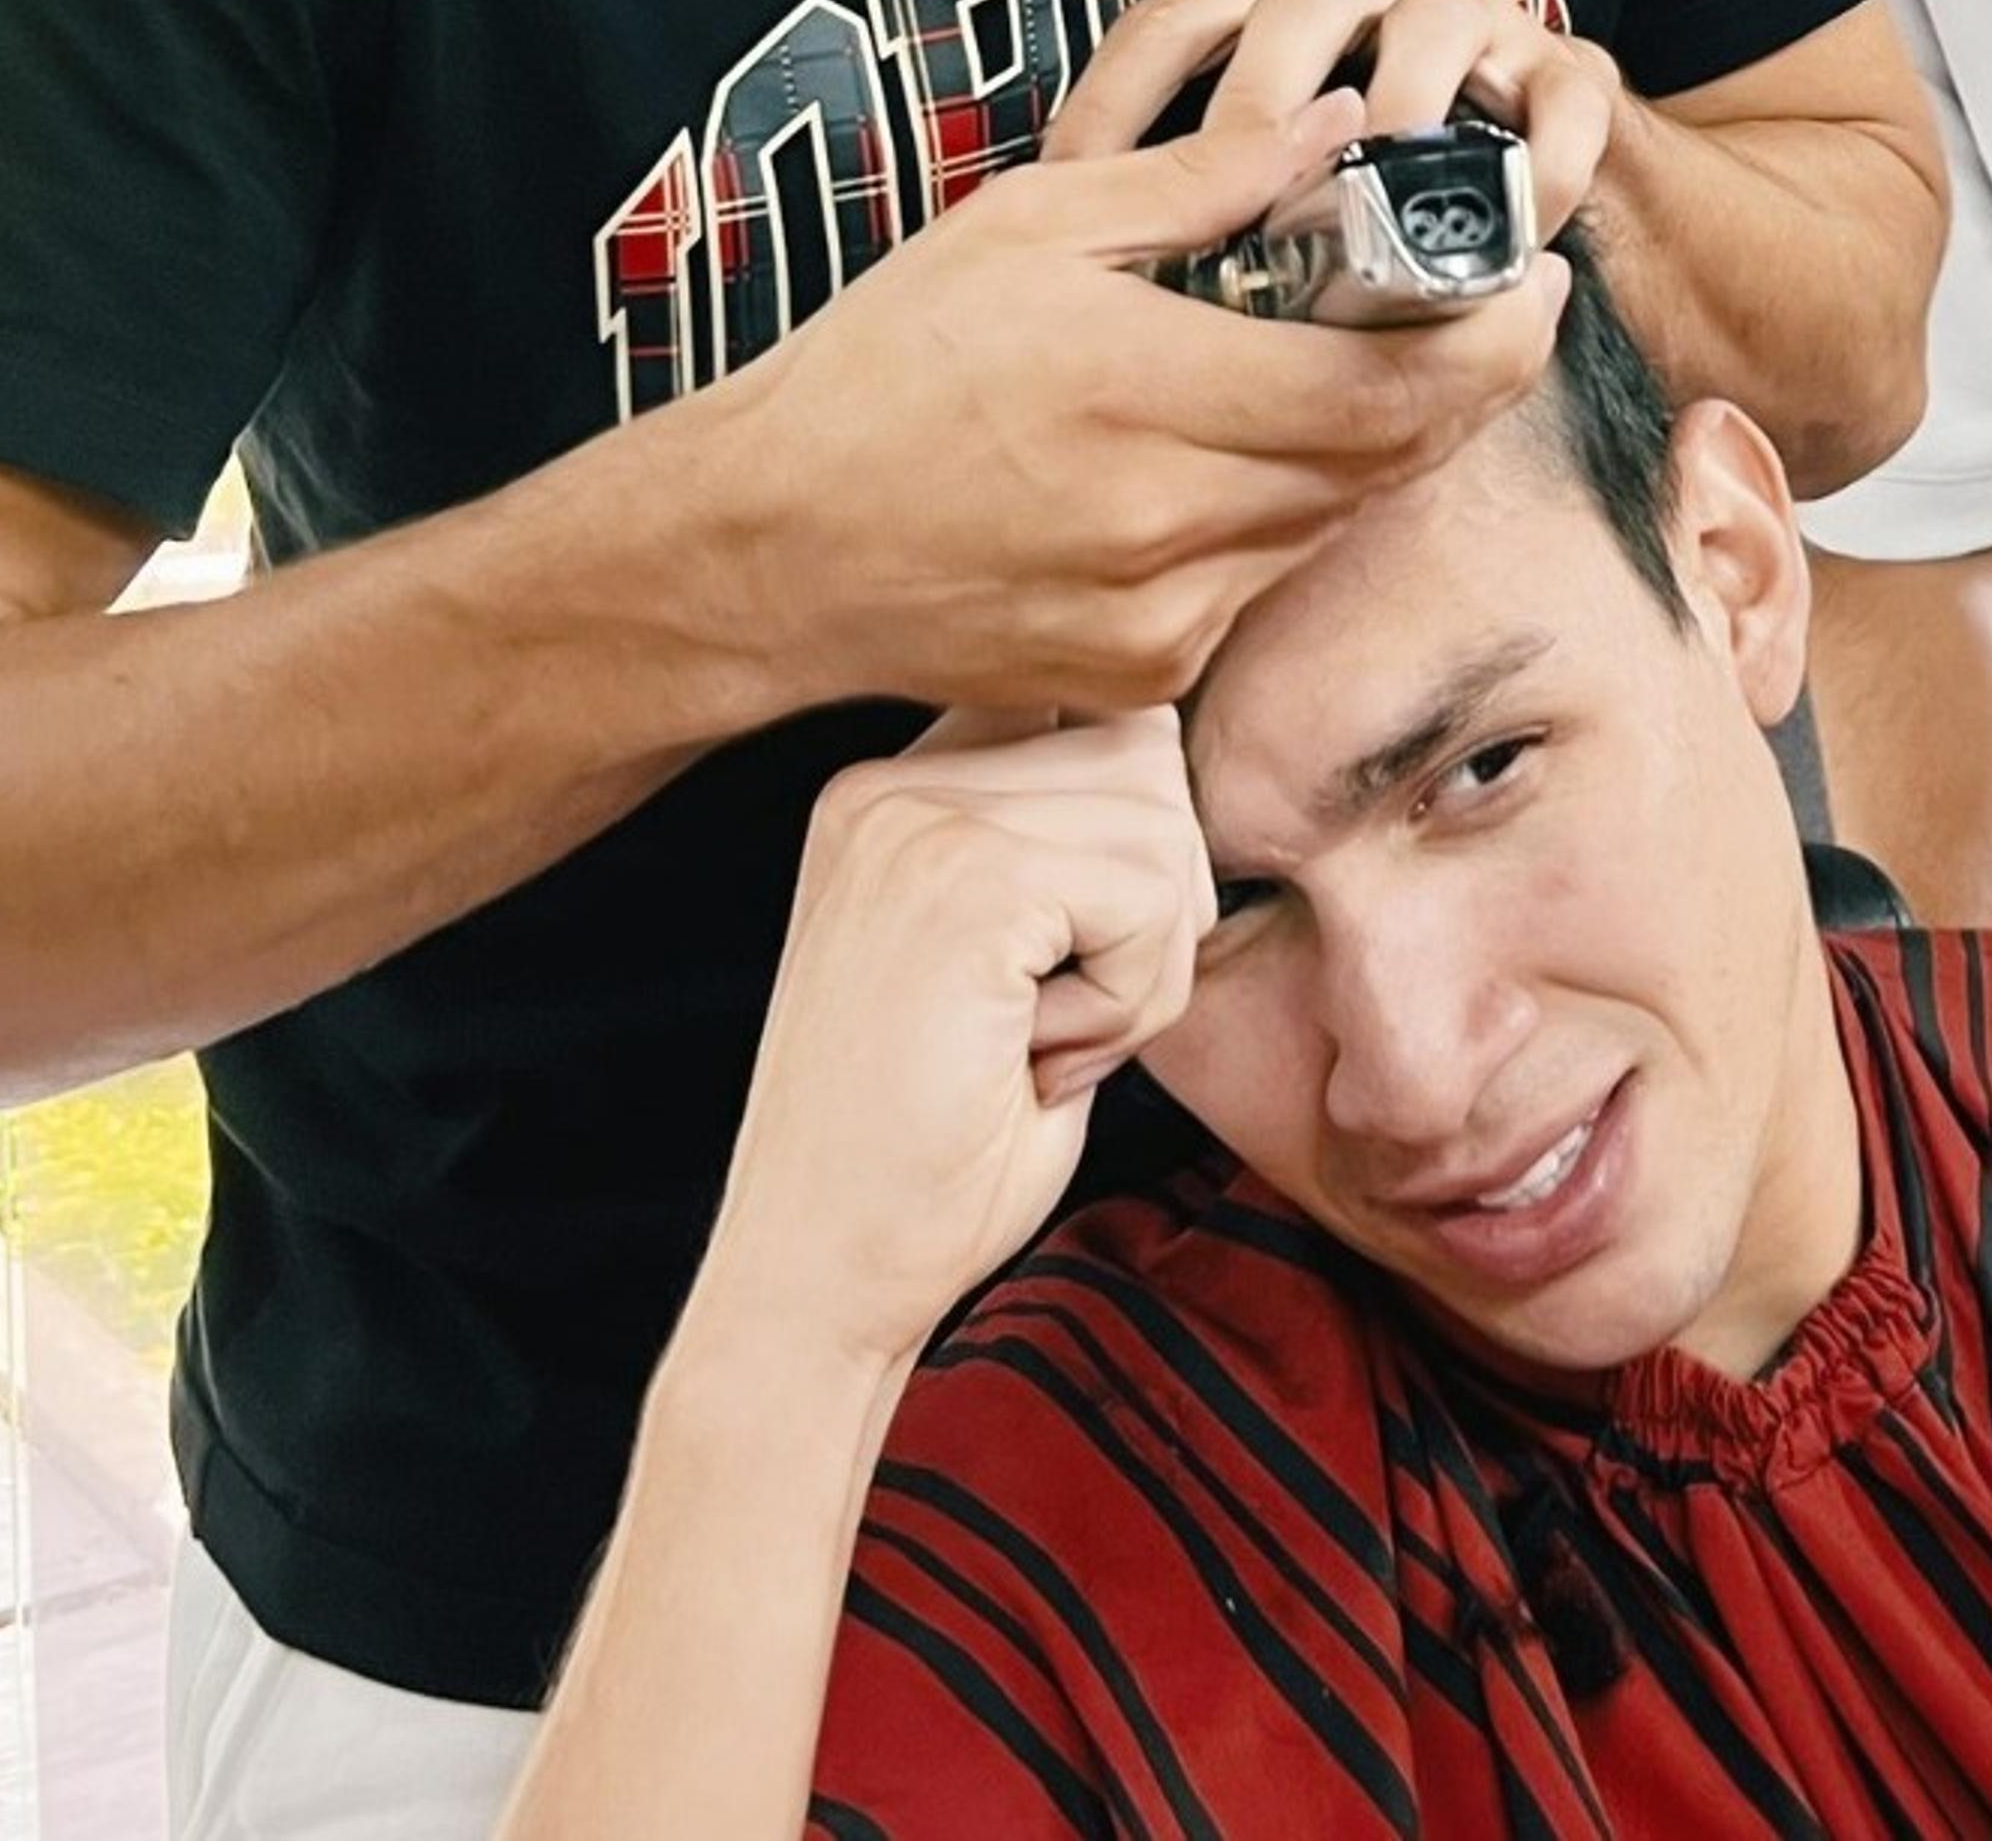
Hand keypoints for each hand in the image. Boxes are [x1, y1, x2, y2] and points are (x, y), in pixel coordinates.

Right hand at [687, 714, 1211, 1377]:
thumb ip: (1069, 853)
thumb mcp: (1008, 965)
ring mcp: (917, 819)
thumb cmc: (931, 1150)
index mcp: (894, 788)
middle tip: (1054, 1023)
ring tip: (1037, 1042)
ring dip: (1146, 963)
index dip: (1135, 835)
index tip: (1065, 969)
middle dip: (1154, 904)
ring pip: (1163, 824)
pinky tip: (1031, 1062)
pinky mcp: (960, 880)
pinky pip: (1152, 900)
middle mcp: (892, 780)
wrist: (816, 1281)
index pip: (1094, 709)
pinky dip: (1132, 1005)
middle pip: (1149, 754)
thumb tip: (1175, 781)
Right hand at [698, 96, 1567, 718]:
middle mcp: (1163, 517)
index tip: (1537, 282)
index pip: (1383, 383)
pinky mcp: (1146, 673)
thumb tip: (1339, 124)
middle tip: (1503, 311)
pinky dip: (1291, 511)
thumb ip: (1203, 179)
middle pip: (1386, 459)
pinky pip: (1267, 578)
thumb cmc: (882, 366)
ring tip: (1379, 360)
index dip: (1488, 339)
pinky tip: (1258, 451)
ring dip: (1381, 445)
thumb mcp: (1031, 225)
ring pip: (1336, 521)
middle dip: (1465, 383)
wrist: (768, 547)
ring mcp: (1159, 612)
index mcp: (1138, 387)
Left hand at [1043, 0, 1626, 229]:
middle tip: (1223, 202)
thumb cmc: (1369, 197)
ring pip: (1434, 23)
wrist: (1533, 184)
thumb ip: (1174, 199)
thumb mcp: (1247, 189)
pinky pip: (1561, 100)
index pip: (1173, 21)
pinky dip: (1540, 160)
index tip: (1069, 187)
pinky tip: (1504, 231)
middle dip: (1259, 100)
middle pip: (1302, 2)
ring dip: (1395, 111)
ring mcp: (1479, 22)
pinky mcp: (1571, 74)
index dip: (1117, 100)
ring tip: (1361, 207)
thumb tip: (1056, 261)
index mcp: (1277, 0)